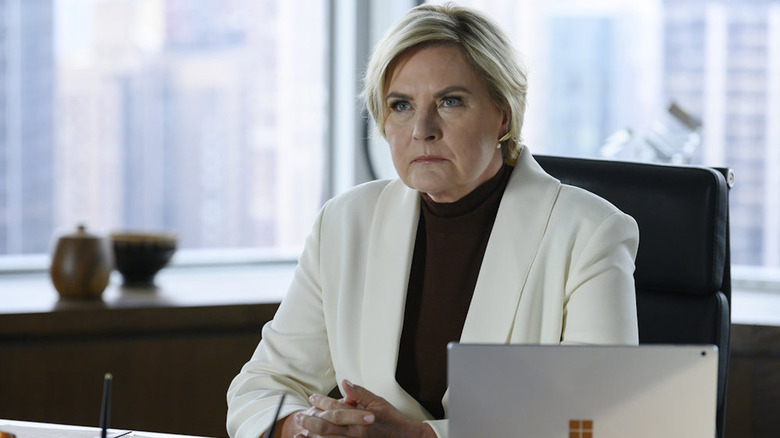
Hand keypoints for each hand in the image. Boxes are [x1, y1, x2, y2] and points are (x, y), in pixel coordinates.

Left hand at [290, 379, 435, 437]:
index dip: (322, 402)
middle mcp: (356, 434)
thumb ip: (360, 393)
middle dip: (311, 421)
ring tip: (300, 432)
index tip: (312, 397)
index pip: (336, 409)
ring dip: (312, 436)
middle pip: (326, 428)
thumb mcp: (378, 402)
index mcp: (361, 420)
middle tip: (299, 416)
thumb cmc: (393, 420)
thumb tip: (345, 382)